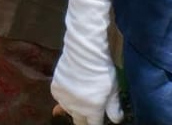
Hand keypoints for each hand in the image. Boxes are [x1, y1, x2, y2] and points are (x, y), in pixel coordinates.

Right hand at [51, 0, 123, 124]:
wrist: (83, 53)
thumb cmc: (102, 71)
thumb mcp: (114, 90)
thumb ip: (114, 108)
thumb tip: (116, 120)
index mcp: (92, 110)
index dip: (97, 124)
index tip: (99, 120)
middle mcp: (76, 107)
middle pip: (79, 121)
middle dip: (85, 120)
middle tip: (89, 115)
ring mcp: (64, 98)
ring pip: (68, 111)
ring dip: (74, 110)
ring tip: (80, 103)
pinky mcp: (55, 88)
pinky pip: (59, 100)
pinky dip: (64, 100)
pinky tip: (70, 94)